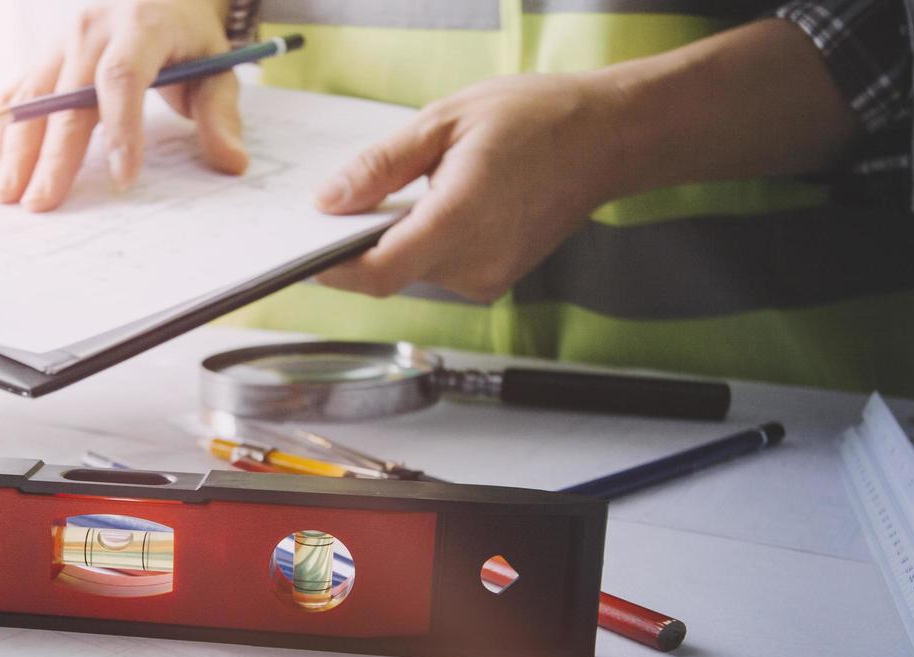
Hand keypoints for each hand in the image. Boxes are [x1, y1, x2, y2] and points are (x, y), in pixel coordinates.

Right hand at [0, 0, 247, 211]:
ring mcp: (61, 42)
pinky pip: (15, 92)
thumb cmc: (189, 40)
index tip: (122, 178)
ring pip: (30, 98)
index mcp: (141, 25)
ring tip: (7, 194)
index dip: (121, 129)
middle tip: (42, 203)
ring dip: (15, 148)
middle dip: (54, 156)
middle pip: (66, 98)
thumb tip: (232, 162)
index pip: (123, 79)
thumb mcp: (218, 69)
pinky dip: (2, 131)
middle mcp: (92, 29)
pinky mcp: (44, 56)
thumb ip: (222, 115)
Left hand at [313, 73, 627, 302]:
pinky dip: (427, 244)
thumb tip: (328, 201)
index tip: (308, 250)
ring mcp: (488, 278)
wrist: (605, 138)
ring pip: (414, 272)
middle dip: (365, 242)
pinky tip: (446, 205)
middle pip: (391, 273)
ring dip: (400, 240)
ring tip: (423, 189)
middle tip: (361, 197)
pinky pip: (440, 270)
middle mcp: (476, 263)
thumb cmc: (534, 119)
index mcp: (460, 221)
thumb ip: (380, 166)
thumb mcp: (443, 122)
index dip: (335, 269)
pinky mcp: (495, 280)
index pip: (379, 273)